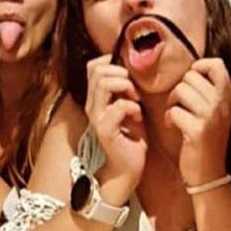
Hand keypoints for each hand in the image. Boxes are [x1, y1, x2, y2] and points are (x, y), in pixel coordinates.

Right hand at [85, 56, 146, 198]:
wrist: (128, 167)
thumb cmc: (131, 135)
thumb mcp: (128, 105)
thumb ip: (124, 89)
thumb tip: (133, 68)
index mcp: (95, 97)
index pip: (93, 66)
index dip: (112, 62)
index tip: (129, 75)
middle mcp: (91, 104)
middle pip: (97, 71)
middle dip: (121, 73)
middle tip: (134, 89)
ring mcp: (96, 117)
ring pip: (103, 84)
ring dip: (125, 86)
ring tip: (136, 99)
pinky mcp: (105, 130)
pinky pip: (118, 106)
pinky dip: (132, 106)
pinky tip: (138, 116)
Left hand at [165, 58, 230, 186]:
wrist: (209, 173)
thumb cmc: (206, 138)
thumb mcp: (216, 112)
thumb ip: (211, 90)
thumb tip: (197, 66)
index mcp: (228, 98)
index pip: (217, 64)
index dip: (199, 66)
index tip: (191, 82)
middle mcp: (222, 105)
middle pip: (191, 76)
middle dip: (180, 88)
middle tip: (180, 104)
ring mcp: (211, 118)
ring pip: (181, 90)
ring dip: (172, 102)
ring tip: (176, 114)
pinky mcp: (197, 131)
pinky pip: (173, 110)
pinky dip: (168, 118)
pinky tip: (174, 126)